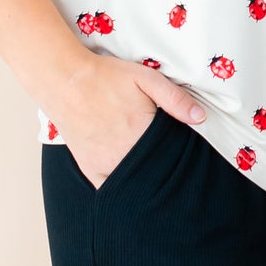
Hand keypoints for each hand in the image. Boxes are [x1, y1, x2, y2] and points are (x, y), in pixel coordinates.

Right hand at [50, 55, 204, 186]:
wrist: (65, 80)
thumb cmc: (107, 77)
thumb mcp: (147, 78)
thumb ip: (175, 99)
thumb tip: (201, 118)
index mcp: (143, 135)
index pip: (172, 157)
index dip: (180, 155)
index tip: (184, 152)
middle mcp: (124, 155)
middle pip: (154, 173)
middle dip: (164, 169)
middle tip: (167, 160)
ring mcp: (106, 165)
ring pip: (134, 183)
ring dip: (144, 179)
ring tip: (151, 168)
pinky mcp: (90, 168)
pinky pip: (110, 187)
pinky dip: (121, 186)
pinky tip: (130, 178)